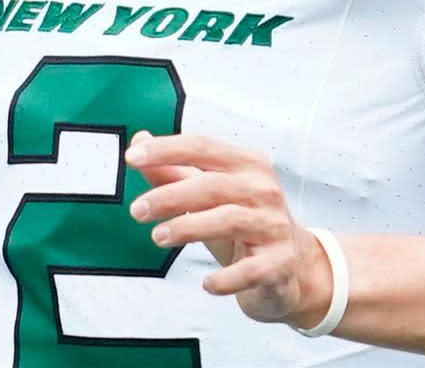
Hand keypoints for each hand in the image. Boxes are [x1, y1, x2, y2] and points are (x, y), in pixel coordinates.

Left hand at [126, 131, 334, 328]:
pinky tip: (206, 284)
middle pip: (212, 185)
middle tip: (137, 210)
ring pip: (229, 220)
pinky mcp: (280, 263)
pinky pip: (250, 270)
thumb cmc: (242, 224)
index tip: (132, 157)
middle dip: (169, 196)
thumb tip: (139, 140)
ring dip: (188, 228)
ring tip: (158, 237)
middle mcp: (264, 190)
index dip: (165, 150)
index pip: (202, 147)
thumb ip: (174, 170)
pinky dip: (225, 278)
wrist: (291, 267)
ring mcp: (274, 226)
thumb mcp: (207, 195)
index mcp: (247, 165)